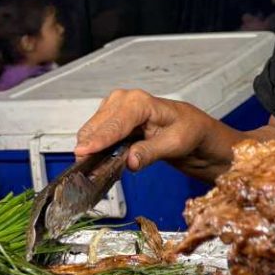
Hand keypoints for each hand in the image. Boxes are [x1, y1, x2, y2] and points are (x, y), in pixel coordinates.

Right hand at [74, 89, 224, 173]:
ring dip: (91, 151)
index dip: (98, 141)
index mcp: (139, 102)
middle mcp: (123, 100)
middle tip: (90, 174)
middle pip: (96, 128)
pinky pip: (95, 136)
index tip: (82, 154)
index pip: (114, 124)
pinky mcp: (111, 119)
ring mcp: (114, 108)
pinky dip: (95, 149)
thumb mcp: (175, 144)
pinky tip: (102, 161)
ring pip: (91, 132)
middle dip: (90, 149)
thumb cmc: (189, 131)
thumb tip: (130, 161)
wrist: (192, 129)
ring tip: (97, 170)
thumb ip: (150, 152)